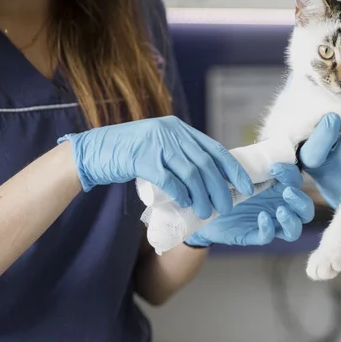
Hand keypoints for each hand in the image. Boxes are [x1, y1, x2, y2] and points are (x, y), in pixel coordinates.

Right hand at [58, 116, 253, 218]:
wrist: (94, 151)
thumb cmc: (129, 153)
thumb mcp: (160, 145)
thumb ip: (182, 154)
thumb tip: (210, 176)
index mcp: (179, 129)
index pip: (216, 149)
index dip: (234, 170)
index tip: (246, 187)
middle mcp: (171, 132)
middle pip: (206, 164)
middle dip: (220, 188)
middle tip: (226, 207)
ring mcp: (156, 143)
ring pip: (191, 173)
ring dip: (202, 196)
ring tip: (207, 212)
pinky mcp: (141, 158)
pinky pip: (168, 179)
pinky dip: (180, 193)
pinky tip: (185, 204)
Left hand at [186, 163, 314, 246]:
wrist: (200, 205)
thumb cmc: (221, 183)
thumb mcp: (233, 169)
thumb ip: (248, 161)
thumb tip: (261, 147)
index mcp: (276, 187)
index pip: (295, 181)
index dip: (290, 174)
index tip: (274, 168)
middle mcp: (278, 205)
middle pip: (305, 208)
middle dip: (300, 200)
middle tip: (286, 192)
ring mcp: (269, 223)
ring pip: (295, 228)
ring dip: (292, 219)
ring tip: (280, 210)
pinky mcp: (255, 235)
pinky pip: (270, 236)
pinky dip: (269, 228)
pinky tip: (261, 218)